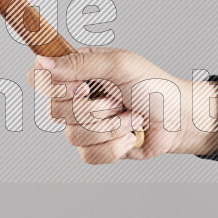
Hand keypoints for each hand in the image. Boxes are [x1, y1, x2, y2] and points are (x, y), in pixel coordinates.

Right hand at [27, 47, 217, 164]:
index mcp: (77, 71)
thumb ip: (81, 62)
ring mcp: (84, 125)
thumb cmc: (154, 85)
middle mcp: (75, 98)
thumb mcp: (120, 64)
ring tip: (130, 117)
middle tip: (118, 100)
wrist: (178, 119)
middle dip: (95, 109)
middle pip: (55, 111)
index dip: (53, 87)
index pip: (38, 77)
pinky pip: (88, 155)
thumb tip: (42, 63)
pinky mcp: (95, 148)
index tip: (82, 87)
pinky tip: (130, 135)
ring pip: (73, 136)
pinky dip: (115, 146)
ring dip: (110, 127)